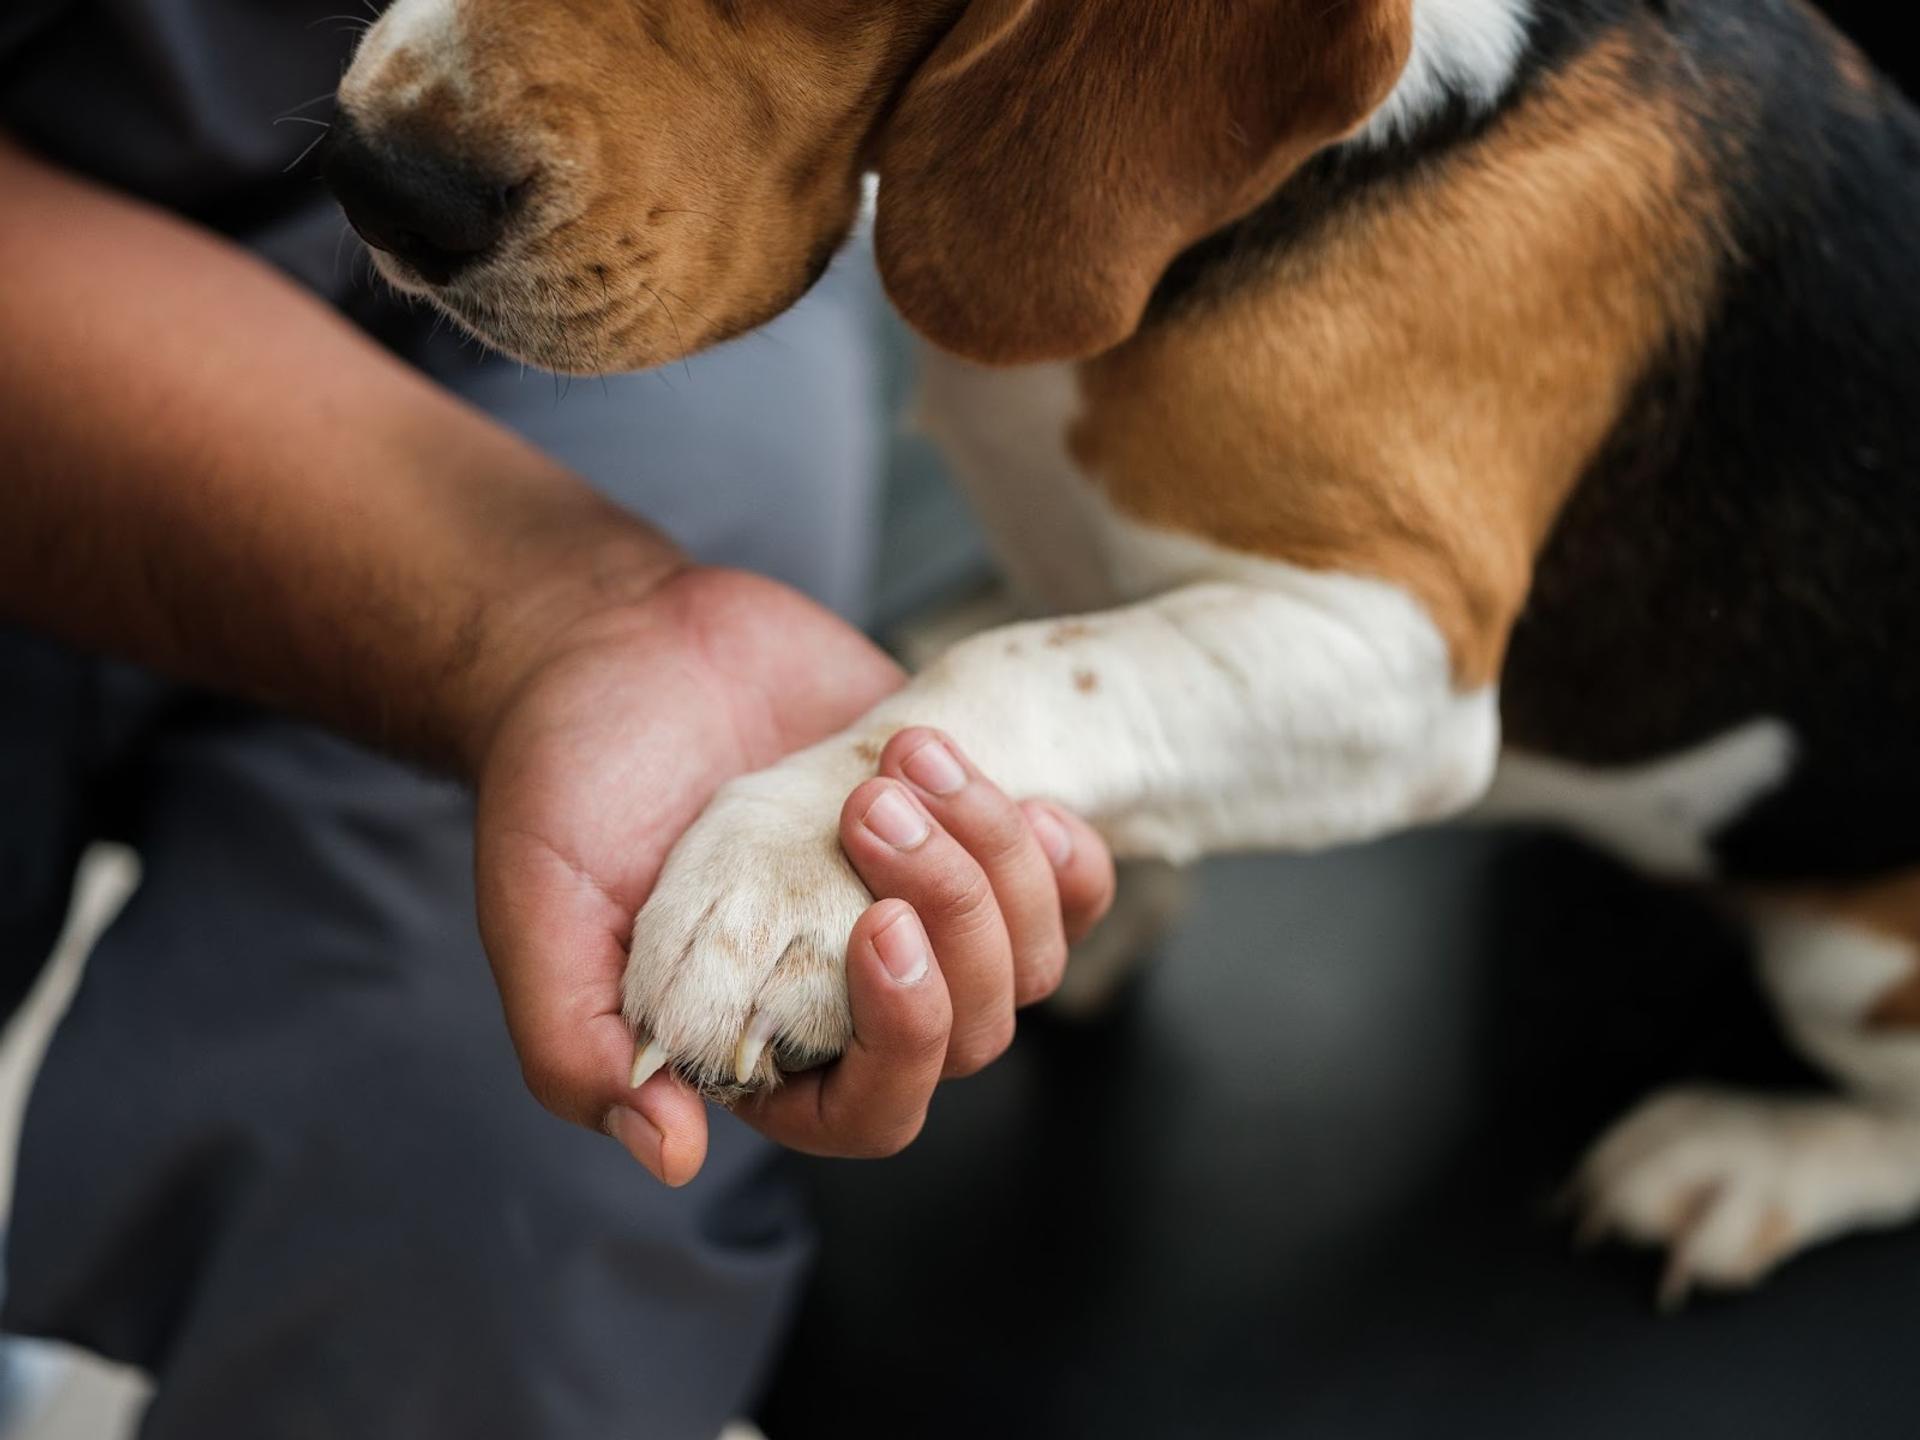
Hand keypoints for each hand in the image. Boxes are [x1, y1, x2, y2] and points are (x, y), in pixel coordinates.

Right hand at [473, 566, 1114, 1182]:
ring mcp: (920, 911)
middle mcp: (855, 993)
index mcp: (765, 1042)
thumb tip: (672, 1154)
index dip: (906, 1038)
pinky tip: (1021, 795)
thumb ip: (581, 1049)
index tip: (880, 924)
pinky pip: (1065, 888)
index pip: (877, 1108)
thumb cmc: (566, 780)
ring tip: (909, 761)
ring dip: (997, 863)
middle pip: (975, 1029)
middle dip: (951, 918)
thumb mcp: (539, 914)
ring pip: (1029, 956)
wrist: (614, 643)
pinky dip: (1063, 855)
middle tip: (873, 808)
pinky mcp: (966, 835)